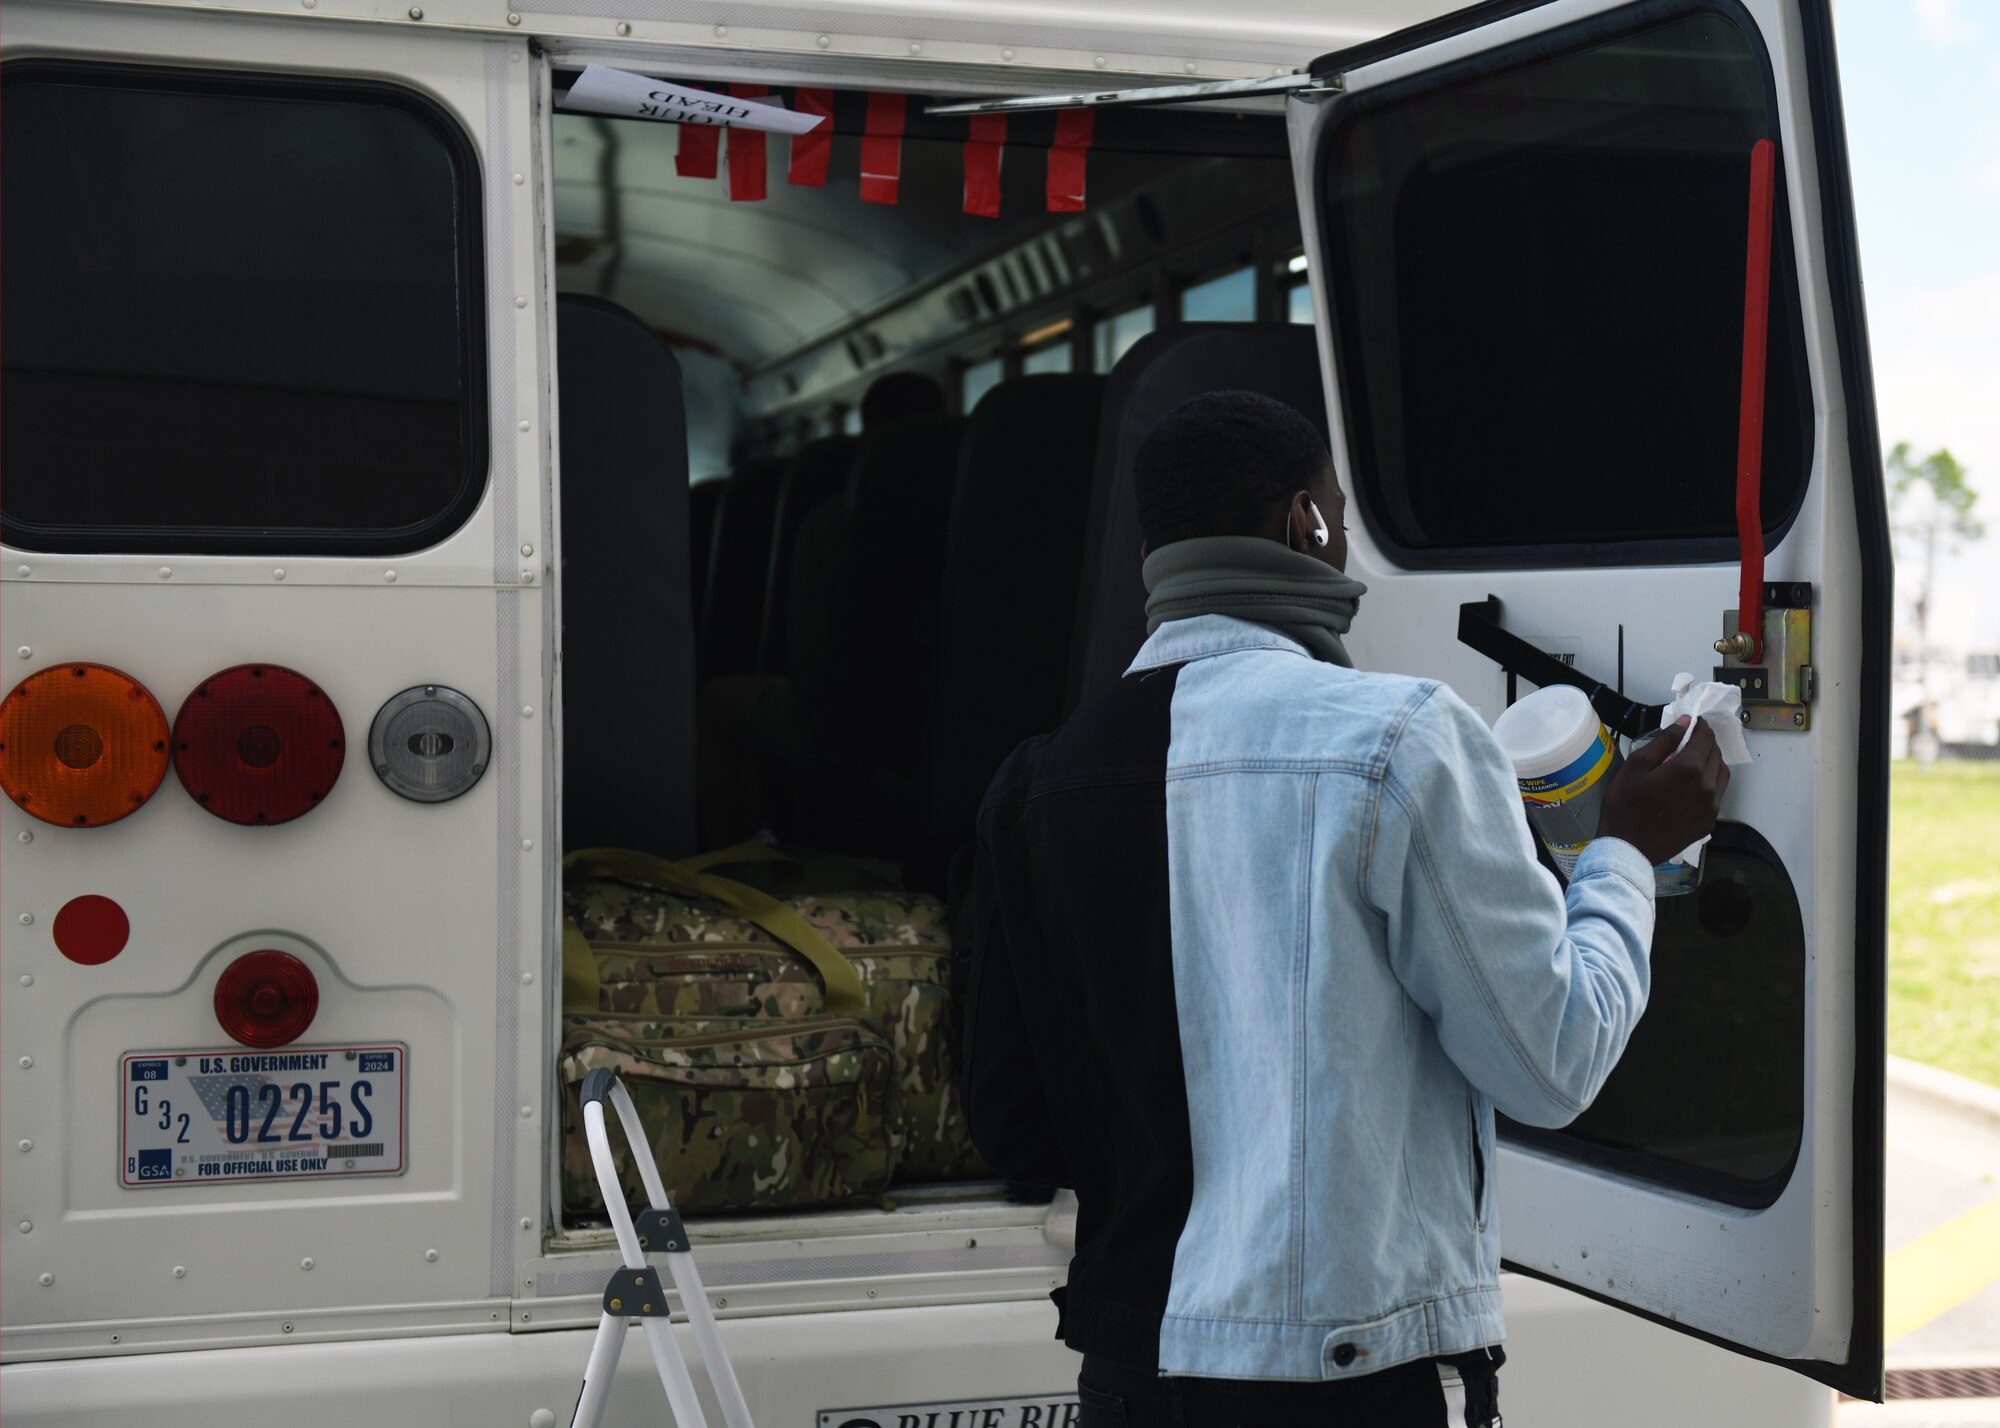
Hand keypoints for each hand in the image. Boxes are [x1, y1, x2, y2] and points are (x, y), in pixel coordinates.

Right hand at [1596, 718, 1730, 865]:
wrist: (1627, 848)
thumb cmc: (1625, 804)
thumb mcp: (1636, 765)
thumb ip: (1664, 741)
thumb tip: (1684, 723)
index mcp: (1689, 769)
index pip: (1705, 738)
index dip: (1700, 727)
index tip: (1692, 723)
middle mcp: (1707, 786)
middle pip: (1716, 755)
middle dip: (1706, 743)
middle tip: (1690, 740)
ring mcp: (1711, 806)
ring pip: (1722, 775)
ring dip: (1712, 762)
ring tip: (1694, 761)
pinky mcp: (1708, 822)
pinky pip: (1717, 795)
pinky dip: (1710, 783)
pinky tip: (1693, 786)